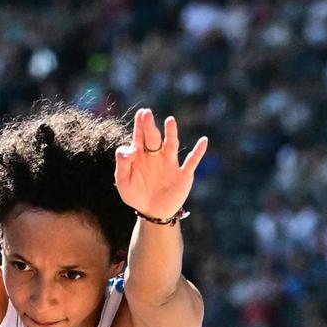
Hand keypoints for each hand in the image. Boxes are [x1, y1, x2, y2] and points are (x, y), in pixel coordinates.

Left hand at [114, 107, 208, 221]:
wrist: (152, 213)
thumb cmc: (136, 196)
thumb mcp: (123, 182)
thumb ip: (123, 164)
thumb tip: (129, 149)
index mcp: (140, 155)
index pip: (140, 136)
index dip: (140, 125)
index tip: (141, 114)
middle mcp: (156, 156)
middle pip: (153, 138)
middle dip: (150, 126)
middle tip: (147, 113)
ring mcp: (170, 164)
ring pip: (171, 145)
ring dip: (171, 133)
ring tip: (170, 120)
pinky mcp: (183, 174)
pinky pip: (192, 161)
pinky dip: (198, 152)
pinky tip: (203, 141)